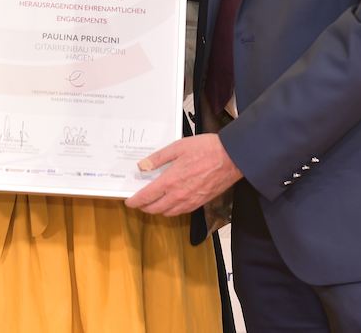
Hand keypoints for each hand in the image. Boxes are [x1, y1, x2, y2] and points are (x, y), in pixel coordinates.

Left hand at [124, 134, 241, 215]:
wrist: (232, 158)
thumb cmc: (208, 149)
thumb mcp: (178, 147)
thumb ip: (158, 158)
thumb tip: (143, 165)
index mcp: (171, 180)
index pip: (147, 196)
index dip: (135, 201)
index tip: (129, 201)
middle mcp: (179, 195)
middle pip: (154, 208)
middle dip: (143, 207)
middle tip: (138, 201)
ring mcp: (190, 201)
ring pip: (168, 213)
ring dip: (157, 209)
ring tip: (153, 202)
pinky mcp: (200, 203)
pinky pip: (181, 212)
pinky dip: (172, 210)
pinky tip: (171, 202)